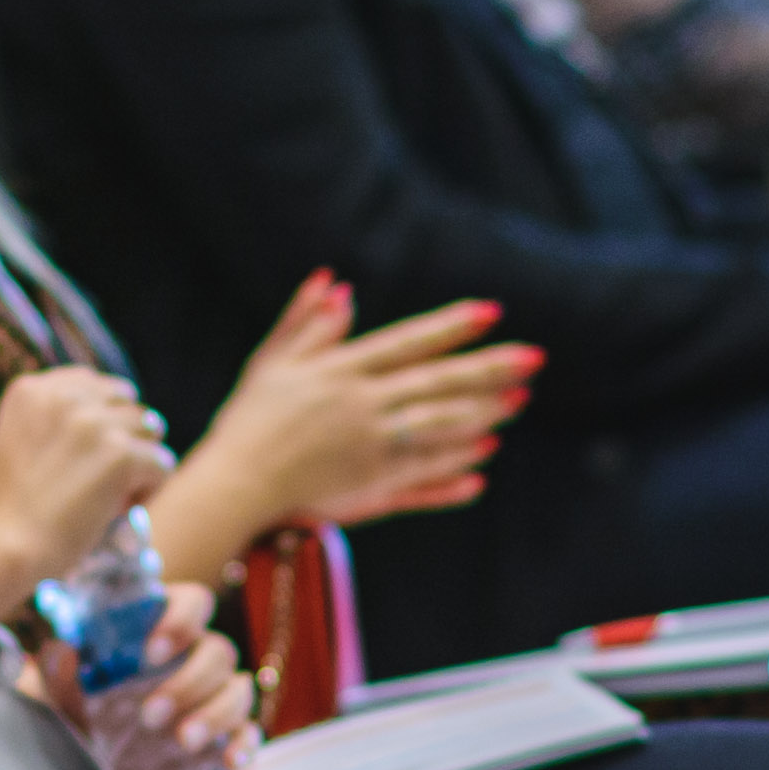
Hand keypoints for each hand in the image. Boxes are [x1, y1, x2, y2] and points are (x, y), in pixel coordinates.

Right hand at [0, 368, 173, 582]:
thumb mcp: (3, 447)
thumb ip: (41, 427)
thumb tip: (89, 433)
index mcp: (32, 390)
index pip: (95, 385)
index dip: (104, 419)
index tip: (95, 452)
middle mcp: (65, 397)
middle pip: (127, 406)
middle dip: (125, 440)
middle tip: (108, 479)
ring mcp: (95, 424)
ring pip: (150, 432)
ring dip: (140, 464)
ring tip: (118, 497)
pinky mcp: (121, 455)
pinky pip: (161, 464)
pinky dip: (150, 489)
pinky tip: (125, 510)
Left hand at [27, 588, 263, 769]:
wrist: (95, 760)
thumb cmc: (86, 707)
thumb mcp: (63, 691)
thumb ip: (58, 670)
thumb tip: (61, 651)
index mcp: (165, 627)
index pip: (195, 601)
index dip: (181, 621)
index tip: (150, 652)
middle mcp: (199, 655)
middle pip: (219, 651)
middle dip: (187, 683)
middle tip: (149, 716)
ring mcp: (217, 695)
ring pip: (239, 690)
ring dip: (214, 714)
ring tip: (182, 741)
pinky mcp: (227, 734)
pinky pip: (250, 733)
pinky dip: (246, 745)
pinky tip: (230, 762)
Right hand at [195, 275, 539, 533]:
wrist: (235, 484)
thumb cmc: (249, 421)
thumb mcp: (271, 363)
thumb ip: (305, 323)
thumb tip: (334, 283)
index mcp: (341, 372)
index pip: (408, 343)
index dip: (452, 327)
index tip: (490, 313)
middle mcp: (363, 406)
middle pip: (437, 382)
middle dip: (488, 369)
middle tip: (534, 358)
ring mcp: (372, 448)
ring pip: (439, 426)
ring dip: (483, 413)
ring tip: (519, 400)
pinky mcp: (372, 486)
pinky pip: (425, 473)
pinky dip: (456, 464)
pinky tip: (485, 456)